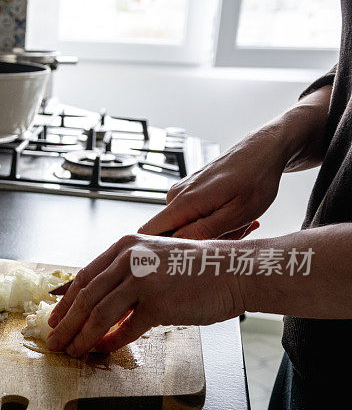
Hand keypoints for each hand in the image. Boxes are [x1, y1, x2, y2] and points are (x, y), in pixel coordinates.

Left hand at [46, 234, 245, 355]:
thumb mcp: (152, 259)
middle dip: (66, 323)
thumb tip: (98, 303)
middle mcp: (129, 259)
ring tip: (72, 351)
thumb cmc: (195, 268)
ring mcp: (143, 280)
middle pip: (86, 297)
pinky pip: (127, 328)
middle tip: (55, 341)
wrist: (234, 271)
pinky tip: (104, 350)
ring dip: (82, 336)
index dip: (65, 302)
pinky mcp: (158, 303)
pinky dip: (112, 342)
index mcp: (124, 246)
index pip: (84, 277)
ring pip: (100, 314)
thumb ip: (125, 275)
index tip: (54, 319)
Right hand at [138, 131, 284, 239]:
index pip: (148, 235)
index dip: (160, 252)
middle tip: (232, 234)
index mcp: (183, 203)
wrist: (262, 151)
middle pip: (171, 236)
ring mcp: (180, 193)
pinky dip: (212, 221)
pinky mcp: (188, 192)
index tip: (186, 258)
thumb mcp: (237, 213)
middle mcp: (175, 197)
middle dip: (198, 243)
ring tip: (237, 221)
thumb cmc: (255, 180)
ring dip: (211, 233)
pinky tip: (232, 214)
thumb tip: (176, 244)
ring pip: (184, 228)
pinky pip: (191, 217)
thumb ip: (204, 232)